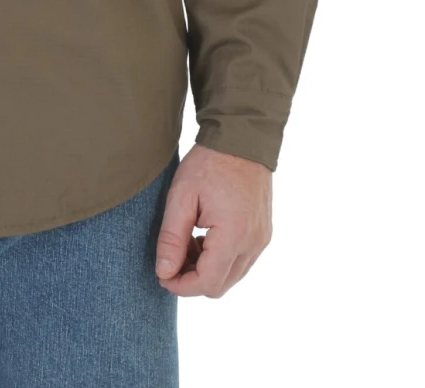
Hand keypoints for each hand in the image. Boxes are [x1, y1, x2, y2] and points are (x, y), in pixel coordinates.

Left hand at [153, 143, 271, 296]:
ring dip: (206, 268)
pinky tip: (203, 236)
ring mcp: (261, 239)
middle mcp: (254, 243)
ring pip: (231, 275)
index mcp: (234, 235)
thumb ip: (172, 238)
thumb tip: (164, 273)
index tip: (162, 274)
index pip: (208, 283)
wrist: (241, 138)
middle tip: (171, 255)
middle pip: (220, 285)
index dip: (181, 286)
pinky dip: (220, 258)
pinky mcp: (263, 233)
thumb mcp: (181, 196)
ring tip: (186, 241)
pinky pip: (241, 260)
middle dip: (192, 278)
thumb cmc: (209, 163)